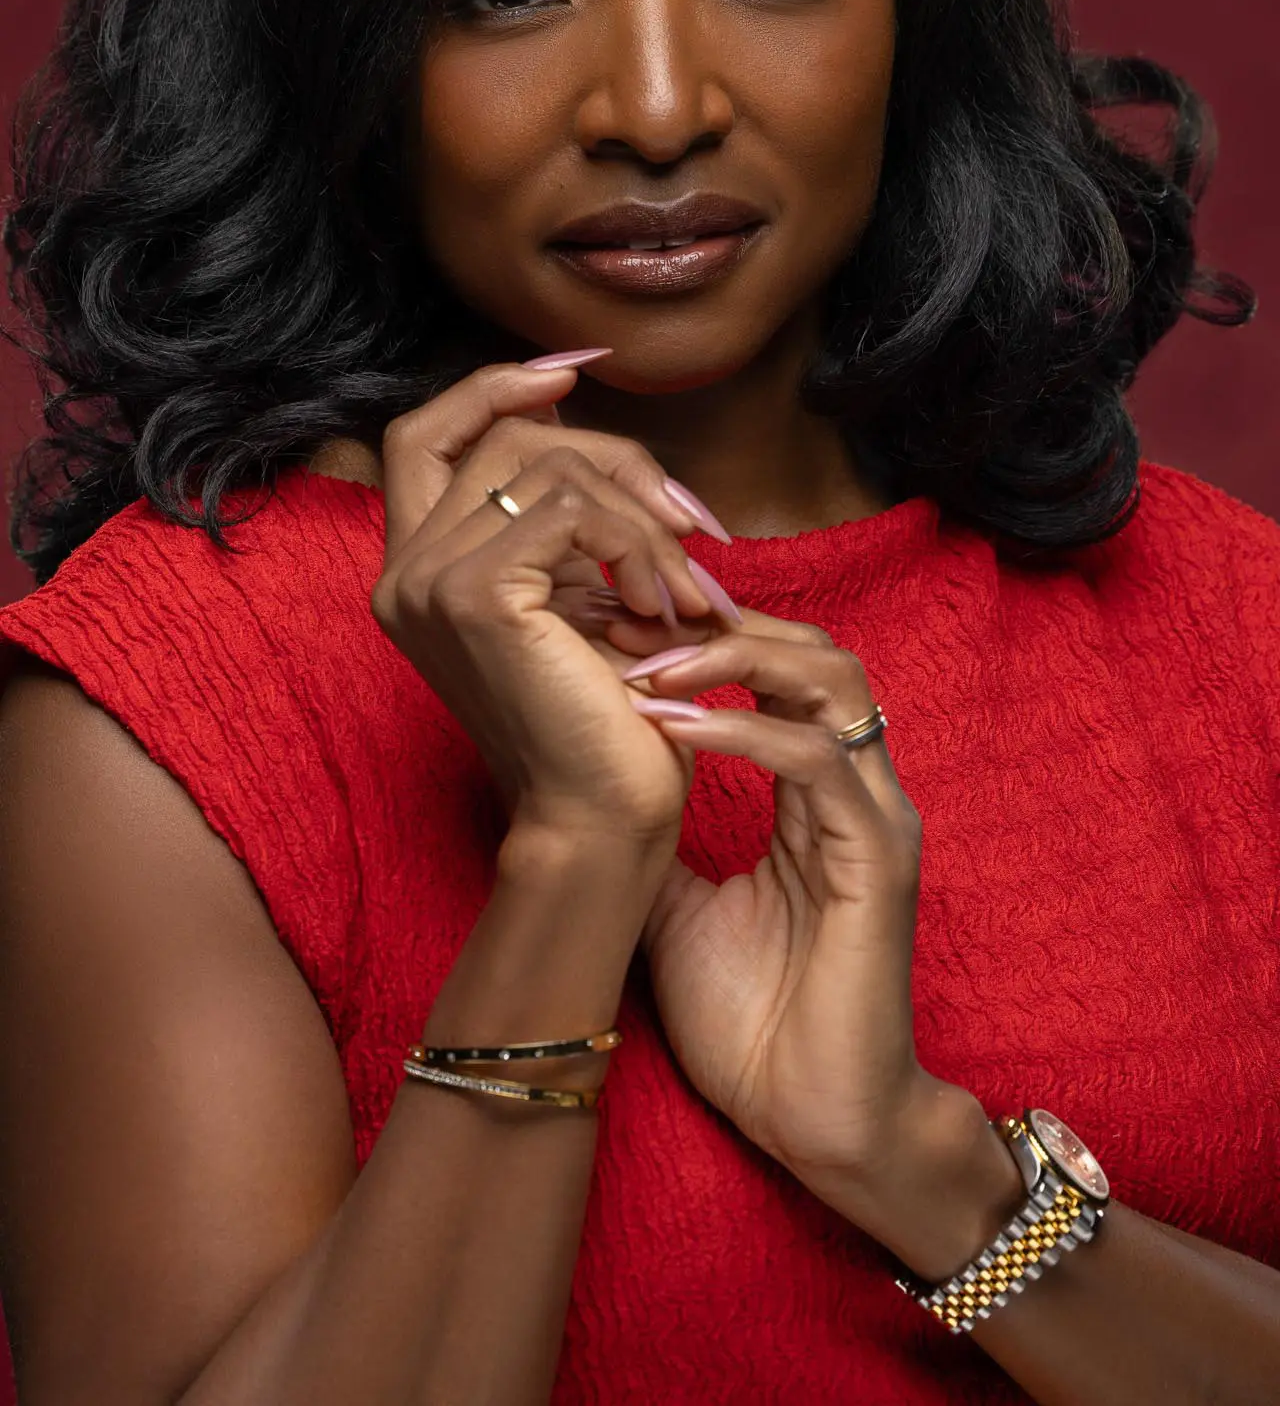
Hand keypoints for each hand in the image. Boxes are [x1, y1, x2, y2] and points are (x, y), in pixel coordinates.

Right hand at [369, 358, 731, 848]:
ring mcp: (428, 581)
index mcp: (415, 570)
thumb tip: (576, 407)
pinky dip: (638, 542)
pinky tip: (664, 604)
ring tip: (685, 587)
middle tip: (689, 523)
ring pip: (552, 465)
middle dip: (616, 459)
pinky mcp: (474, 594)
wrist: (603, 820)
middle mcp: (402, 571)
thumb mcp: (575, 595)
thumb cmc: (603, 719)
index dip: (492, 388)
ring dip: (643, 515)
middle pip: (507, 437)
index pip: (423, 433)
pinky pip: (574, 506)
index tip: (573, 375)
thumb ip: (560, 517)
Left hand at [626, 614, 941, 1225]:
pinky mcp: (876, 859)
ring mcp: (873, 817)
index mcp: (818, 793)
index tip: (615, 633)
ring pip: (828, 679)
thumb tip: (587, 781)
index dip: (701, 638)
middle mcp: (855, 788)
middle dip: (716, 624)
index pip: (778, 671)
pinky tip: (674, 728)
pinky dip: (741, 731)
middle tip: (627, 627)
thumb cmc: (754, 1022)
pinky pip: (815, 760)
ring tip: (647, 666)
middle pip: (812, 648)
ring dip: (731, 658)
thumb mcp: (676, 904)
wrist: (813, 1120)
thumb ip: (654, 835)